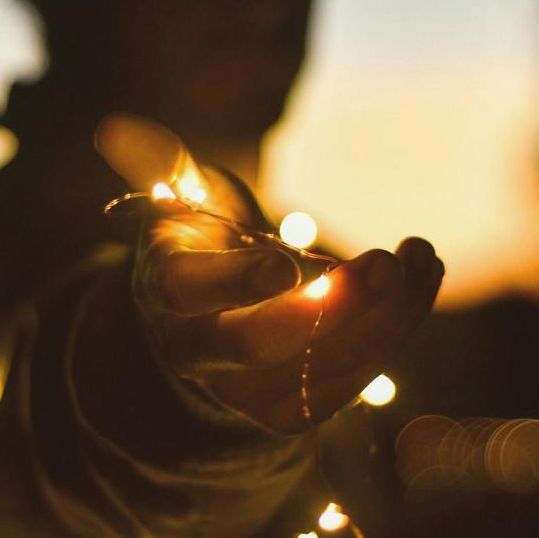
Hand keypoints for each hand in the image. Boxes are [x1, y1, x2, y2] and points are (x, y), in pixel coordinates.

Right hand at [96, 113, 443, 435]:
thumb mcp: (181, 195)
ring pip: (316, 371)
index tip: (286, 260)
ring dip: (383, 316)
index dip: (234, 279)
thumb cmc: (199, 235)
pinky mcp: (289, 408)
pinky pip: (348, 385)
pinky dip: (395, 333)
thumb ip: (163, 164)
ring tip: (421, 259)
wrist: (209, 311)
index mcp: (163, 287)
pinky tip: (422, 284)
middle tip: (382, 263)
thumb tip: (116, 128)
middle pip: (255, 345)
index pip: (187, 291)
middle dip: (328, 305)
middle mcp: (195, 347)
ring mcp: (242, 388)